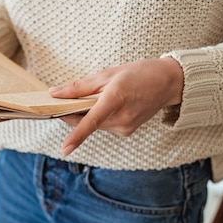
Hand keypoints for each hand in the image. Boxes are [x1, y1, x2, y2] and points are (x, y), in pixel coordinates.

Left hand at [52, 58, 183, 155]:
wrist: (168, 83)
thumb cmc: (137, 74)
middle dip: (73, 113)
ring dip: (88, 115)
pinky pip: (104, 126)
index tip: (65, 149)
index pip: (92, 121)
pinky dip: (99, 118)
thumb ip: (78, 87)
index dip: (77, 135)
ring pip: (94, 125)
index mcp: (115, 99)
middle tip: (67, 98)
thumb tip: (54, 93)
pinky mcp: (126, 132)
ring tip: (100, 97)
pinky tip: (111, 105)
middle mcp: (121, 118)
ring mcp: (124, 128)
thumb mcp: (106, 74)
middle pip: (86, 122)